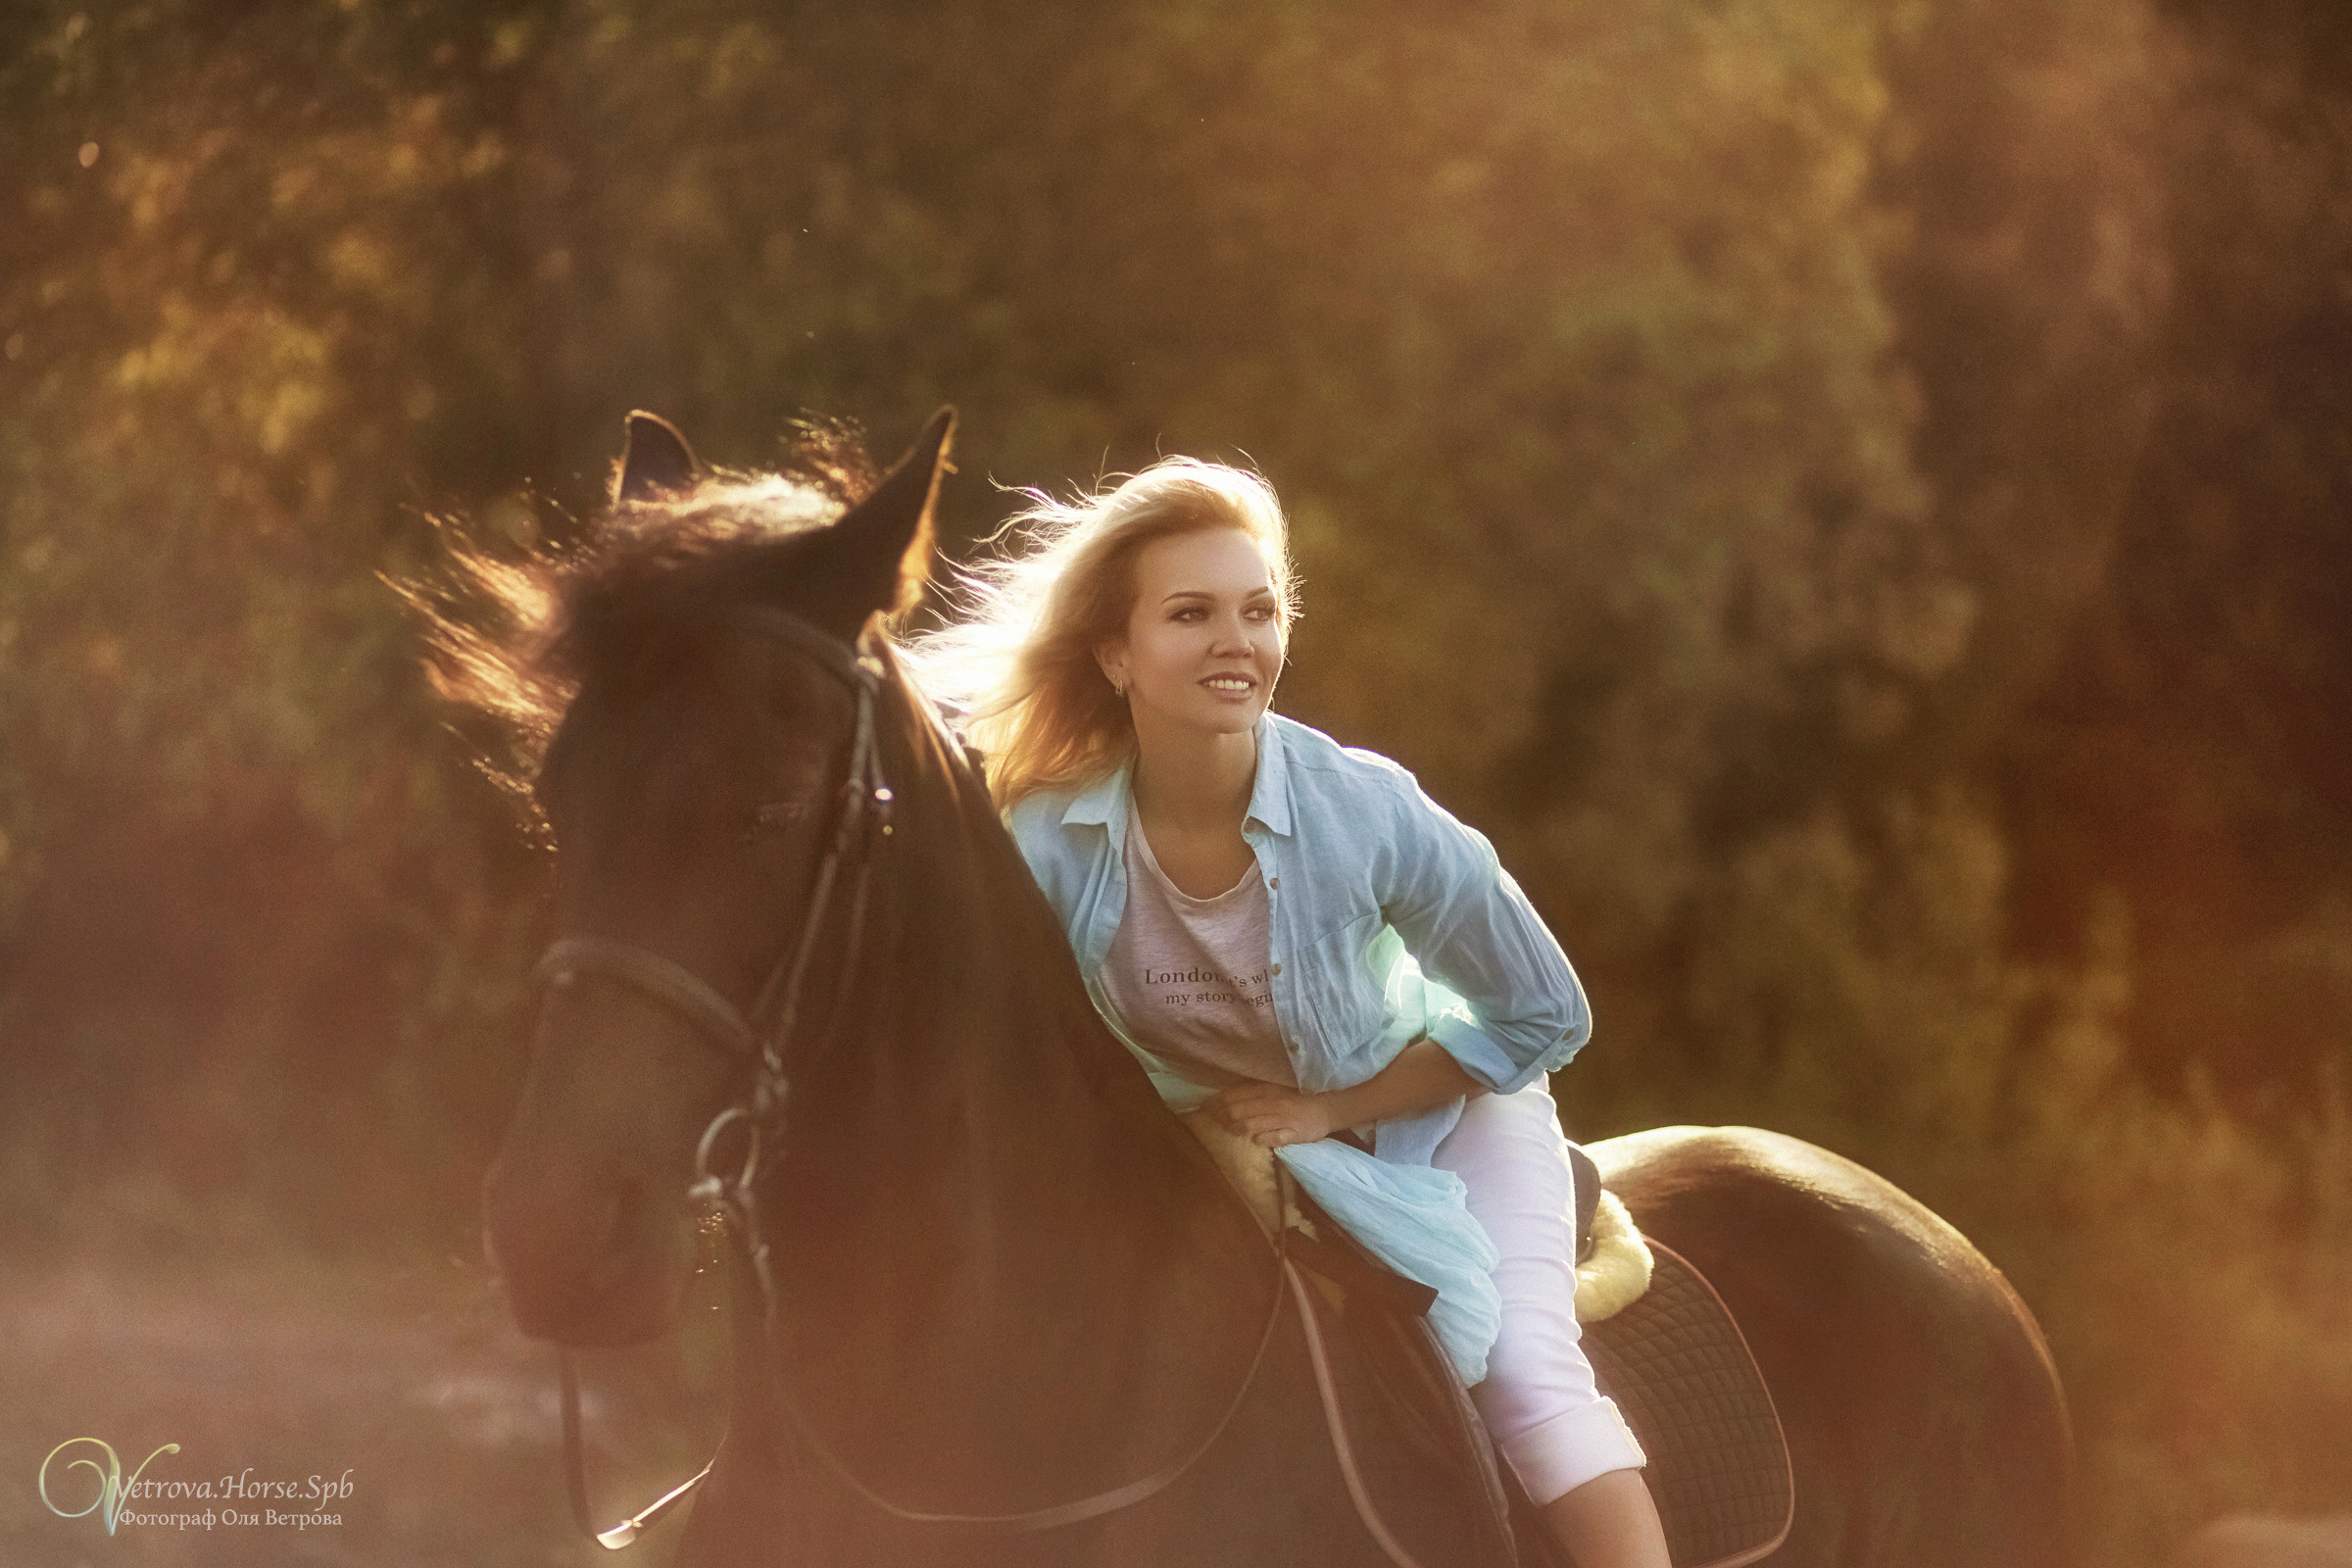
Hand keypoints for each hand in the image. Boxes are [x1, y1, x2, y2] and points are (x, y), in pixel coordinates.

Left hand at [1205, 1081, 1340, 1148]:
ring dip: (1236, 1129)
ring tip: (1231, 1131)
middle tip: (1214, 1122)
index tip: (1205, 1109)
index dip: (1217, 1103)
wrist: (1327, 1108)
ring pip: (1249, 1126)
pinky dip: (1258, 1140)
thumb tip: (1228, 1097)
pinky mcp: (1291, 1134)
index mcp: (1267, 1089)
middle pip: (1237, 1111)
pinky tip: (1255, 1140)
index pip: (1234, 1095)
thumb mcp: (1276, 1088)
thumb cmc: (1299, 1098)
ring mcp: (1281, 1119)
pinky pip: (1268, 1139)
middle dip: (1222, 1118)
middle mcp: (1271, 1103)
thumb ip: (1256, 1091)